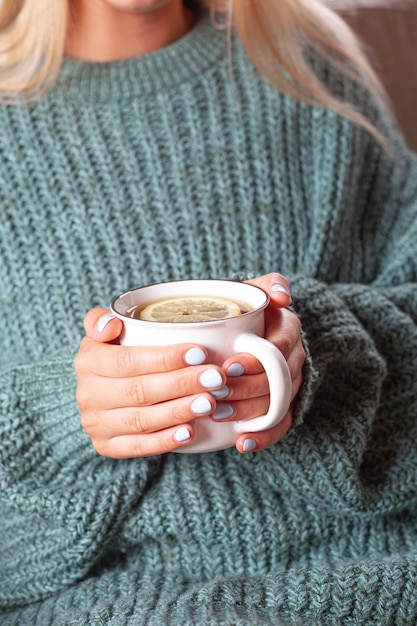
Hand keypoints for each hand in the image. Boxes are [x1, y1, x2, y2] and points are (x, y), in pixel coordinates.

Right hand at [75, 309, 225, 457]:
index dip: (165, 358)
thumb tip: (111, 324)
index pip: (129, 361)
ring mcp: (96, 424)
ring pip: (141, 420)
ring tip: (209, 402)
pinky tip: (190, 432)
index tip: (200, 353)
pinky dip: (165, 441)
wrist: (102, 391)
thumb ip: (100, 320)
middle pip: (139, 391)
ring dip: (178, 411)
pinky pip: (138, 447)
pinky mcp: (107, 446)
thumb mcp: (104, 331)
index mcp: (88, 362)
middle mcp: (88, 395)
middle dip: (181, 384)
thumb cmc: (115, 353)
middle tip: (215, 378)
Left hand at [218, 273, 304, 453]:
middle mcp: (294, 359)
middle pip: (276, 380)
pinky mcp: (284, 407)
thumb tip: (282, 296)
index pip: (278, 349)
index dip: (255, 360)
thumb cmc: (243, 310)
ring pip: (277, 405)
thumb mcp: (254, 290)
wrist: (242, 332)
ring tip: (219, 414)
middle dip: (245, 389)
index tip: (227, 366)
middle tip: (215, 393)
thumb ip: (269, 284)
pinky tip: (241, 443)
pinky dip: (263, 437)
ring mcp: (290, 385)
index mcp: (289, 331)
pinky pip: (281, 426)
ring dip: (249, 413)